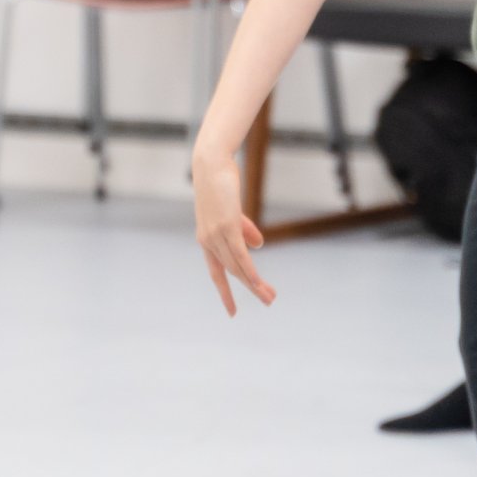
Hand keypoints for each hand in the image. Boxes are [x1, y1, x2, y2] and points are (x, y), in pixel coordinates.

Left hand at [194, 151, 274, 315]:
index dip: (225, 292)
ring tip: (270, 296)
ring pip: (237, 267)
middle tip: (269, 301)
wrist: (211, 163)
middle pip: (231, 272)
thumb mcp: (232, 210)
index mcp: (206, 239)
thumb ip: (244, 229)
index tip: (232, 313)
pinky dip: (250, 270)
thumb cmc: (221, 183)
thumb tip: (258, 246)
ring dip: (254, 284)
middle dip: (251, 288)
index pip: (216, 272)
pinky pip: (240, 254)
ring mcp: (216, 234)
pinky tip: (258, 281)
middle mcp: (208, 240)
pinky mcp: (226, 226)